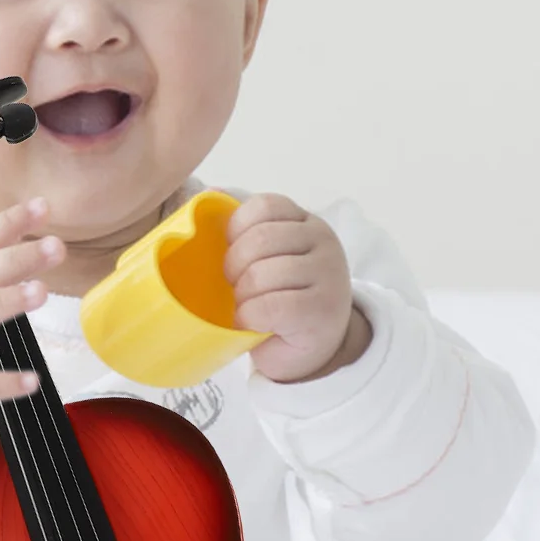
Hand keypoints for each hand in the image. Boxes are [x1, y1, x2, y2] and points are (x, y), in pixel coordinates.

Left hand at [223, 193, 371, 383]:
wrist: (313, 348)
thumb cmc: (281, 300)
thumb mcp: (269, 258)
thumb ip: (247, 231)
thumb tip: (212, 192)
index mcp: (306, 223)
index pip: (265, 206)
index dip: (237, 229)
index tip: (232, 252)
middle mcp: (323, 242)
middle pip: (260, 239)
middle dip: (234, 266)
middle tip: (234, 286)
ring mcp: (327, 275)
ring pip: (262, 274)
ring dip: (242, 296)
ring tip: (246, 306)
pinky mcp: (320, 310)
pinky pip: (269, 306)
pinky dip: (249, 316)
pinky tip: (251, 322)